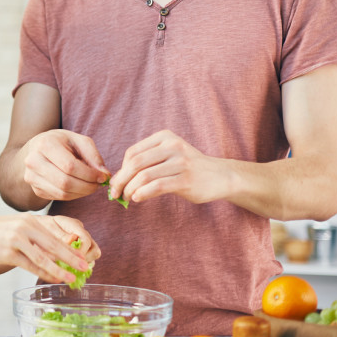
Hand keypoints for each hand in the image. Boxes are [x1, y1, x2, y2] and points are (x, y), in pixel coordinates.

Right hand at [0, 214, 99, 283]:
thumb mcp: (15, 228)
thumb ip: (33, 237)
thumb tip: (54, 253)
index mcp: (29, 220)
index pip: (55, 234)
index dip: (71, 247)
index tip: (83, 256)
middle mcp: (25, 227)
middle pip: (54, 245)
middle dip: (72, 258)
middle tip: (85, 267)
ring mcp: (16, 239)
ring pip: (44, 257)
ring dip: (59, 269)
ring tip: (71, 278)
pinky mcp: (7, 252)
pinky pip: (30, 265)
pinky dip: (43, 273)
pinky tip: (52, 279)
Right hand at [21, 129, 109, 201]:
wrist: (38, 149)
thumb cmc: (61, 143)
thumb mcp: (79, 141)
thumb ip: (93, 156)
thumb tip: (104, 175)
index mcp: (45, 144)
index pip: (69, 166)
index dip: (89, 174)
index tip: (102, 177)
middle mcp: (33, 161)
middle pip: (65, 182)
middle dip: (87, 186)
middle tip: (98, 184)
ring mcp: (32, 177)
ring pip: (62, 193)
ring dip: (82, 193)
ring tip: (91, 185)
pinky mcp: (36, 189)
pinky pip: (59, 197)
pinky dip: (74, 195)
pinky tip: (79, 187)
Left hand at [107, 129, 222, 204]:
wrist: (221, 176)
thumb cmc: (188, 168)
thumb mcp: (169, 156)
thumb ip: (147, 162)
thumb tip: (118, 180)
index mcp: (164, 137)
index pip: (132, 153)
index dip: (121, 169)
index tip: (117, 183)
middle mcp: (172, 146)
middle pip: (135, 163)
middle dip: (121, 180)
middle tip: (114, 193)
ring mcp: (181, 162)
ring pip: (144, 175)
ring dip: (130, 189)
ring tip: (126, 198)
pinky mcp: (186, 179)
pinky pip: (157, 186)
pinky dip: (142, 193)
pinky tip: (137, 199)